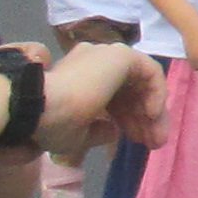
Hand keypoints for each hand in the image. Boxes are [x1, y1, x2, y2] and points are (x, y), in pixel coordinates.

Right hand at [40, 36, 149, 155]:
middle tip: (153, 143)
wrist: (40, 105)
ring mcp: (107, 55)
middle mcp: (95, 61)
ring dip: (152, 110)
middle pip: (130, 89)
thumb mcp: (76, 134)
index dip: (128, 119)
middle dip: (143, 118)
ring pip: (141, 81)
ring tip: (157, 138)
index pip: (114, 96)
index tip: (136, 141)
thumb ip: (98, 131)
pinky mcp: (120, 55)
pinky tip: (152, 115)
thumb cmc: (52, 122)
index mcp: (81, 76)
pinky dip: (156, 93)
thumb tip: (113, 131)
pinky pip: (149, 71)